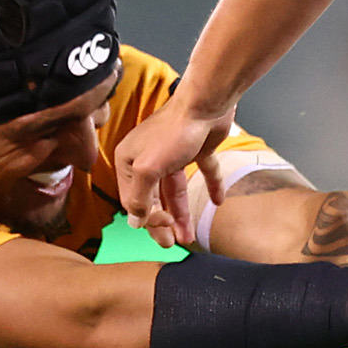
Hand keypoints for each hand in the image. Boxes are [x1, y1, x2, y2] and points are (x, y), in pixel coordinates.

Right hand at [113, 96, 235, 248]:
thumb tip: (134, 221)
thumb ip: (139, 197)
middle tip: (171, 243)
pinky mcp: (197, 150)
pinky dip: (211, 187)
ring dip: (182, 214)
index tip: (164, 228)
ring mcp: (172, 155)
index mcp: (129, 162)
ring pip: (176, 191)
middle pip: (154, 199)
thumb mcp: (148, 168)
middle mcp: (147, 159)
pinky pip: (203, 173)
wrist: (206, 104)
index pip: (133, 201)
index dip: (147, 218)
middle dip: (162, 223)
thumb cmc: (174, 132)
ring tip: (188, 236)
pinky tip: (217, 201)